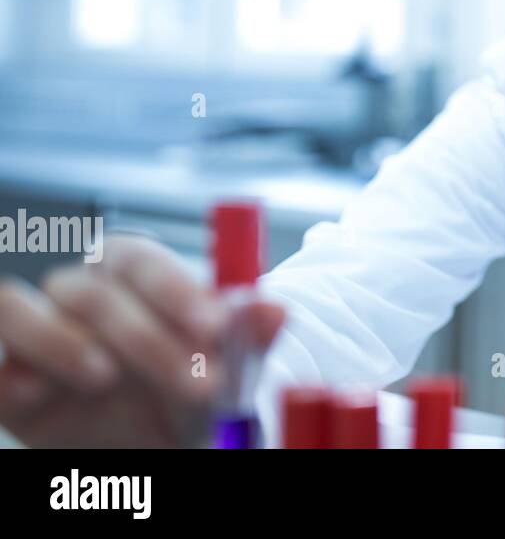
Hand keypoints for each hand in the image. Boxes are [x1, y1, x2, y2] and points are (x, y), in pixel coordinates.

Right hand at [0, 233, 284, 447]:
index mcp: (136, 275)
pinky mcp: (7, 371)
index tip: (217, 327)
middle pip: (95, 291)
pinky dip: (16, 367)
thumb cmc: (190, 394)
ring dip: (63, 341)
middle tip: (195, 383)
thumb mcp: (226, 371)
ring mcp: (38, 329)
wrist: (154, 447)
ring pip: (23, 305)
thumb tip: (275, 309)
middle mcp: (82, 293)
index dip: (176, 290)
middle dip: (146, 337)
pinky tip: (41, 393)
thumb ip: (247, 336)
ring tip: (106, 377)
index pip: (143, 260)